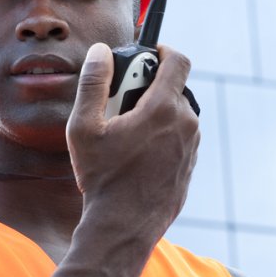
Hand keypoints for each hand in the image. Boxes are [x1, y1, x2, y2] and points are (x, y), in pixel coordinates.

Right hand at [67, 42, 198, 241]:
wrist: (123, 227)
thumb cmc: (102, 178)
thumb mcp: (84, 128)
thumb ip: (93, 83)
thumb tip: (102, 52)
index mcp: (164, 109)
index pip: (178, 61)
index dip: (163, 49)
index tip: (147, 53)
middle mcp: (186, 125)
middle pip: (174, 88)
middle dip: (149, 86)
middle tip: (121, 101)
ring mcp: (191, 148)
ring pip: (178, 115)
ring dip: (156, 113)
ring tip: (126, 132)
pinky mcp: (190, 167)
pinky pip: (179, 139)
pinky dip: (162, 136)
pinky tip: (136, 154)